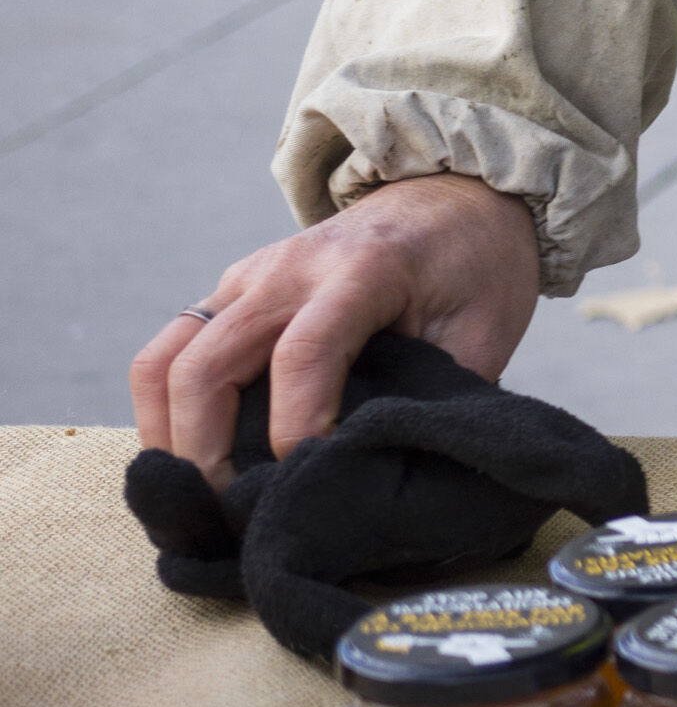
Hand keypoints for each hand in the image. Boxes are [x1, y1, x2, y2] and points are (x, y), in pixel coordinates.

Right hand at [133, 174, 540, 479]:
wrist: (455, 196)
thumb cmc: (476, 267)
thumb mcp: (484, 329)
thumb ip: (437, 395)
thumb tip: (388, 471)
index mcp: (364, 270)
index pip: (303, 354)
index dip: (295, 428)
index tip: (310, 479)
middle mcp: (290, 269)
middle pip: (207, 364)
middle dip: (207, 451)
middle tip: (234, 510)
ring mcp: (249, 276)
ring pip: (164, 359)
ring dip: (169, 434)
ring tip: (200, 492)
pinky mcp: (229, 290)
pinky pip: (168, 351)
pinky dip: (164, 409)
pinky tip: (191, 455)